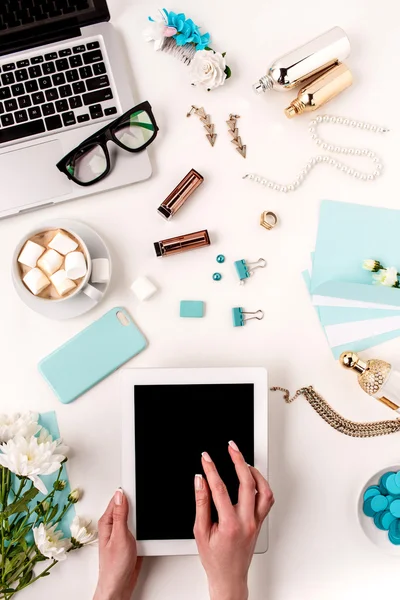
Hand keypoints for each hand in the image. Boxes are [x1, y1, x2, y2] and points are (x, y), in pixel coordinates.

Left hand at [94, 488, 141, 599]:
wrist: (119, 587)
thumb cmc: (114, 567)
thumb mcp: (120, 536)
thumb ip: (121, 515)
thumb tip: (121, 494)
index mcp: (107, 521)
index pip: (118, 498)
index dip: (128, 490)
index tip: (138, 482)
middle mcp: (113, 525)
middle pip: (128, 505)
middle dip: (138, 504)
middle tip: (144, 506)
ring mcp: (122, 532)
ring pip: (135, 517)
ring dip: (142, 518)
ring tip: (146, 521)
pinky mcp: (130, 540)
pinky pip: (139, 528)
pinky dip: (145, 527)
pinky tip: (147, 530)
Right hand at [194, 442, 273, 599]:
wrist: (229, 578)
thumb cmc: (215, 559)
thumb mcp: (200, 532)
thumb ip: (201, 504)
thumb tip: (200, 481)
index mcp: (230, 525)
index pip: (220, 489)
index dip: (211, 469)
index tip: (206, 458)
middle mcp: (247, 522)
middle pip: (247, 483)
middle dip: (238, 460)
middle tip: (231, 447)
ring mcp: (256, 522)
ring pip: (264, 490)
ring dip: (255, 472)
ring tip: (243, 460)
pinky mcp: (260, 523)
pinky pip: (267, 500)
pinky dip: (262, 485)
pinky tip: (253, 478)